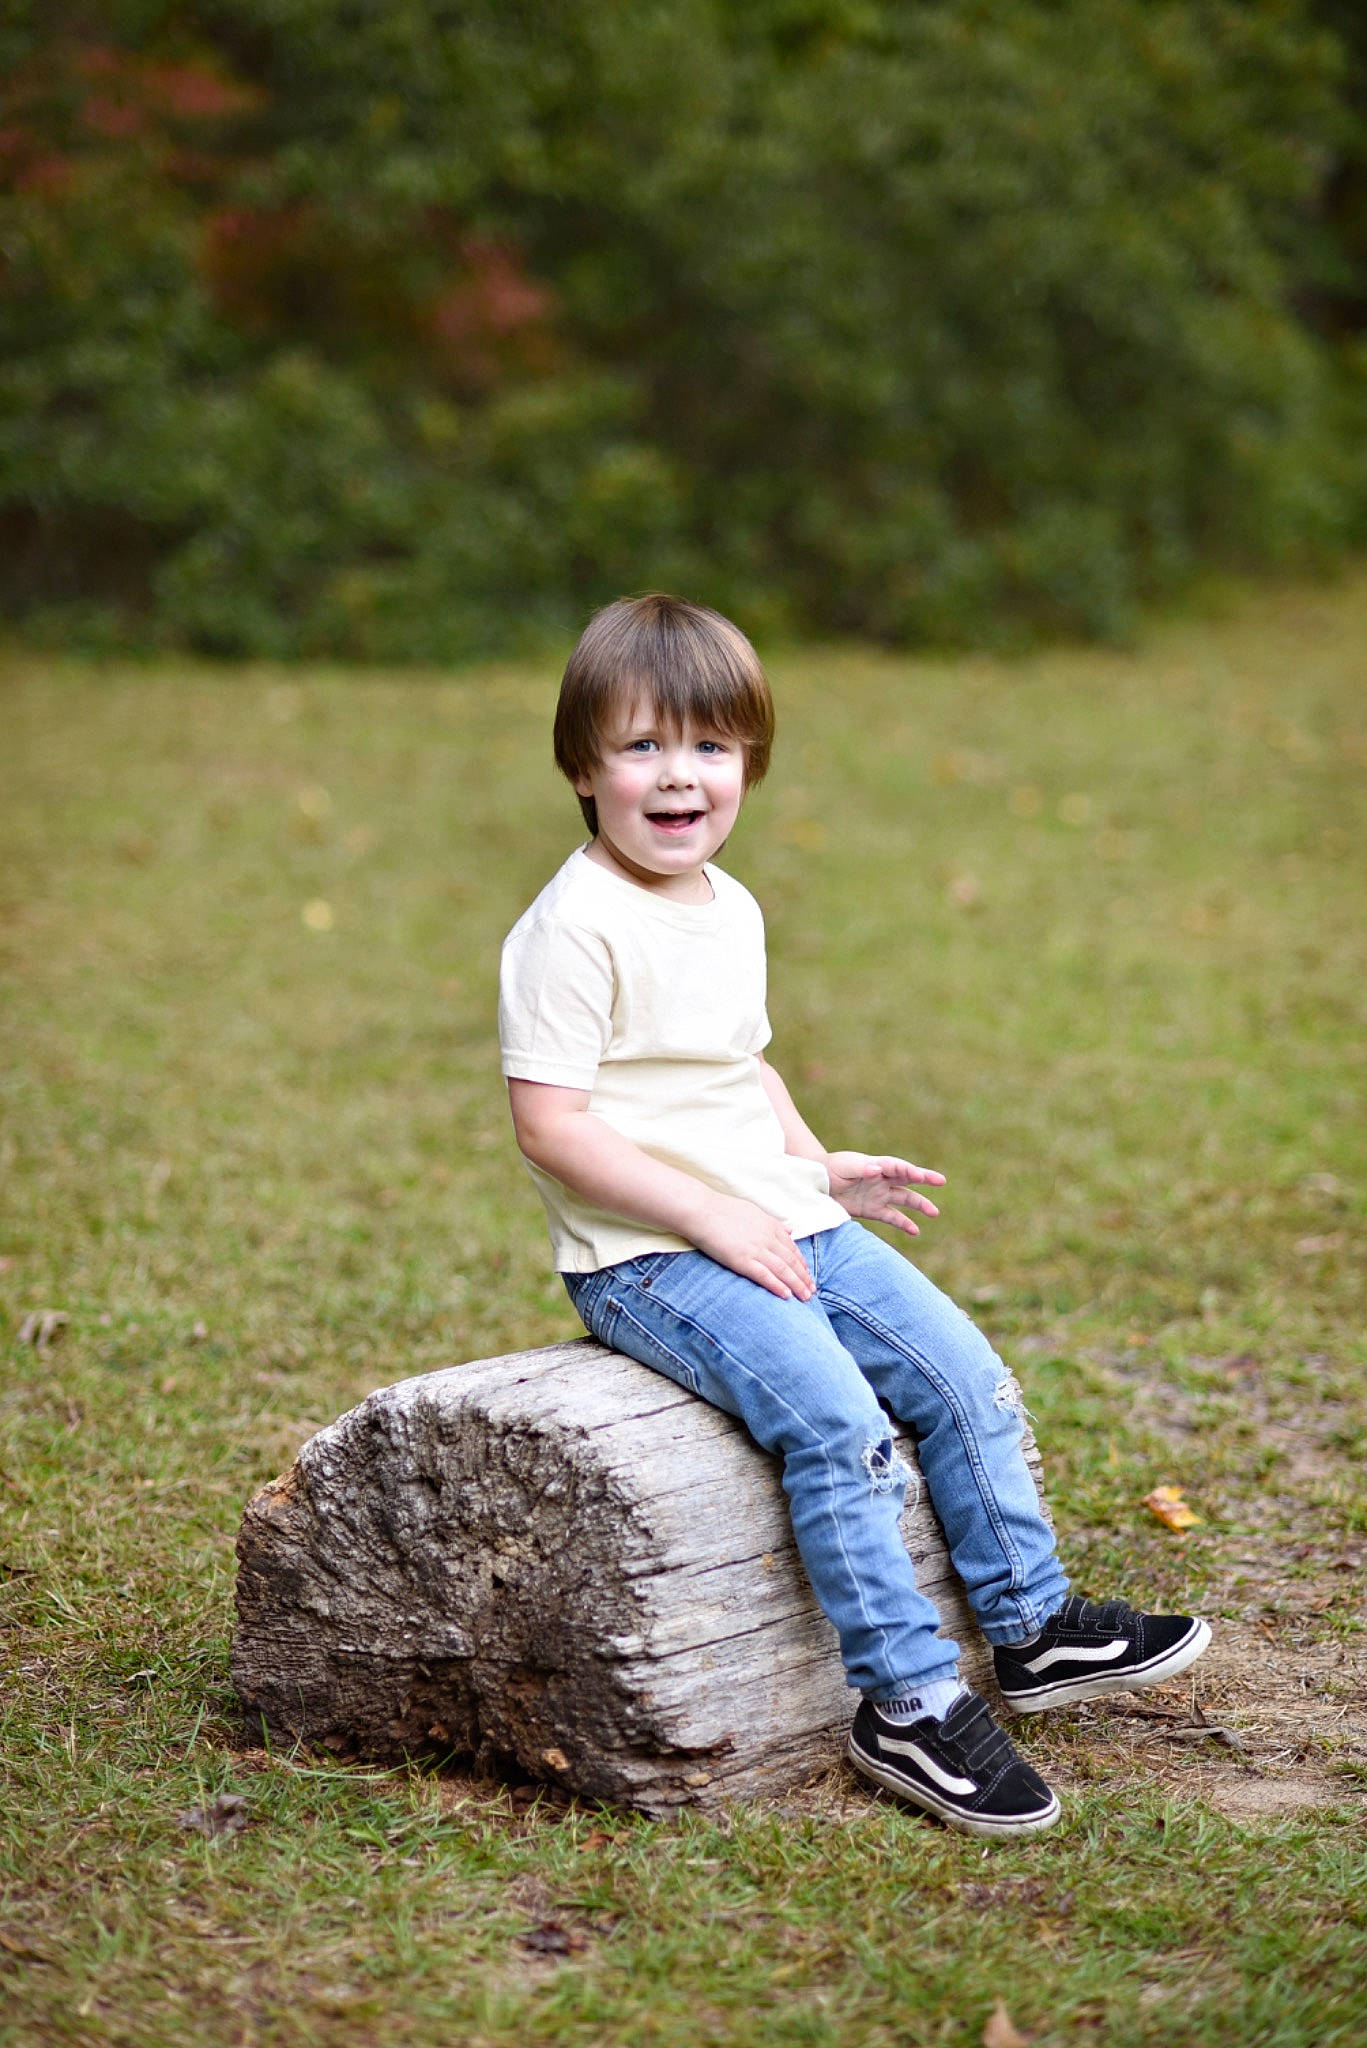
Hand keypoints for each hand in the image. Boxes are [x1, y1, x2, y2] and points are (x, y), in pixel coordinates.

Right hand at [688, 1194, 815, 1301]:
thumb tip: (790, 1229)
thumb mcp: (753, 1211)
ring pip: (783, 1270)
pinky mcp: (743, 1260)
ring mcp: (756, 1249)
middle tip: (812, 1291)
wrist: (701, 1211)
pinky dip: (777, 1286)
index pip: (792, 1247)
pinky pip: (765, 1276)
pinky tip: (786, 1295)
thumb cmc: (722, 1209)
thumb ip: (773, 1223)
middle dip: (804, 1277)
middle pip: (792, 1261)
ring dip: (796, 1285)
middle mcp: (767, 1238)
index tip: (808, 1274)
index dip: (802, 1263)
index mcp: (770, 1225)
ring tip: (805, 1297)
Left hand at [824, 1152, 945, 1235]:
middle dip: (924, 1179)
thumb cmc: (829, 1169)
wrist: (815, 1184)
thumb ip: (860, 1168)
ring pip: (904, 1199)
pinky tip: (916, 1231)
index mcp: (875, 1165)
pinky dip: (904, 1224)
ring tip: (934, 1212)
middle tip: (941, 1181)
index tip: (921, 1176)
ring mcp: (878, 1195)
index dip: (909, 1170)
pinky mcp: (872, 1210)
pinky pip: (892, 1217)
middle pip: (907, 1178)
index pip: (896, 1166)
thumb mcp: (843, 1166)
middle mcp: (881, 1179)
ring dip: (919, 1205)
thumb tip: (878, 1169)